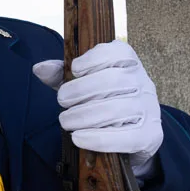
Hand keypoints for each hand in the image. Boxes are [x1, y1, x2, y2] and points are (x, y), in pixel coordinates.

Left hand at [33, 41, 162, 162]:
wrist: (133, 134)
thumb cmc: (105, 101)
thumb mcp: (82, 84)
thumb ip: (62, 75)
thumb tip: (39, 68)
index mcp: (129, 63)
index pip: (117, 52)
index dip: (94, 59)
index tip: (74, 70)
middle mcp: (143, 82)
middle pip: (113, 81)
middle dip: (81, 91)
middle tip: (62, 101)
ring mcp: (149, 108)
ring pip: (118, 109)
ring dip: (85, 116)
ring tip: (66, 121)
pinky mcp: (150, 135)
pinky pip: (126, 137)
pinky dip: (99, 139)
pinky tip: (79, 138)